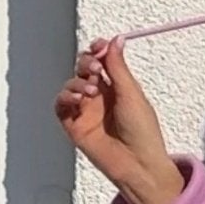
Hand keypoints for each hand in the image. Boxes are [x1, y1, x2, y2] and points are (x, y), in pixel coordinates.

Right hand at [56, 36, 184, 203]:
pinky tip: (78, 100)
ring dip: (77, 82)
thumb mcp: (132, 93)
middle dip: (86, 62)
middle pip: (83, 69)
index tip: (99, 46)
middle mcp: (100, 97)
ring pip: (71, 85)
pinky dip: (66, 97)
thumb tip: (116, 39)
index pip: (101, 61)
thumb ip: (119, 67)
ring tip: (91, 91)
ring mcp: (86, 111)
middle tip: (96, 68)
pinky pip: (61, 105)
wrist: (138, 164)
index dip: (97, 50)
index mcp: (117, 88)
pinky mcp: (75, 126)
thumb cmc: (143, 132)